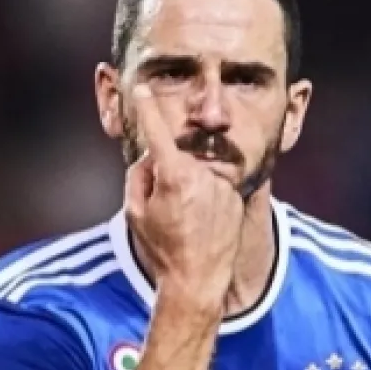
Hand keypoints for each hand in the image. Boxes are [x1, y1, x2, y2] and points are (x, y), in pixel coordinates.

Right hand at [124, 85, 244, 306]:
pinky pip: (212, 187)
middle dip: (166, 175)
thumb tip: (150, 160)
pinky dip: (205, 198)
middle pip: (175, 160)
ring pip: (195, 174)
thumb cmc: (163, 249)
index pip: (156, 133)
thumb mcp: (135, 213)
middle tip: (165, 211)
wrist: (199, 279)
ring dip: (187, 188)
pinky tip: (203, 224)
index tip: (142, 90)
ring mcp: (221, 185)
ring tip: (187, 222)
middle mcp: (202, 174)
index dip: (146, 109)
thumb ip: (139, 177)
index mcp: (174, 175)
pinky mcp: (235, 196)